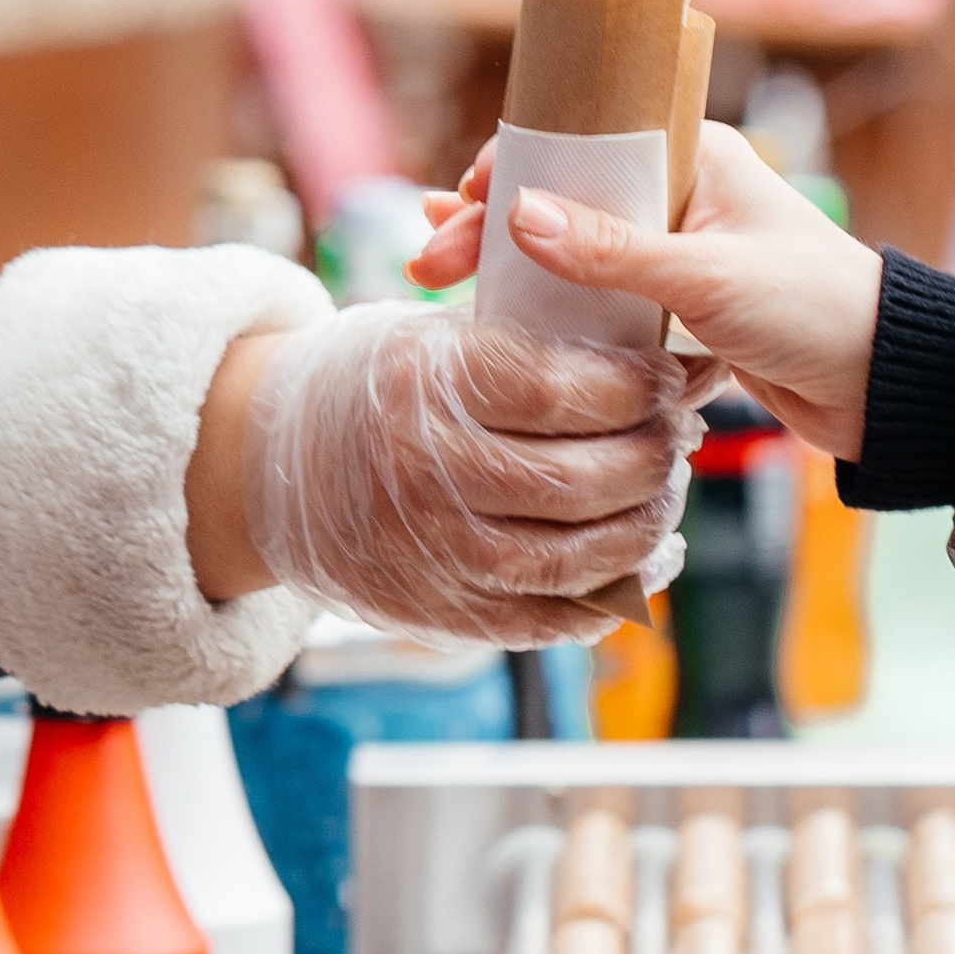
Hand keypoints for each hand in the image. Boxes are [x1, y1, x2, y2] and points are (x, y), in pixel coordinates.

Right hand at [195, 306, 705, 645]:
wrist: (273, 467)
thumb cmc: (375, 385)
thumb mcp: (433, 335)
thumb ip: (528, 344)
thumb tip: (650, 361)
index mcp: (428, 386)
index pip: (564, 391)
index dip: (637, 385)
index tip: (668, 373)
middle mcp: (429, 474)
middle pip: (584, 478)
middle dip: (654, 455)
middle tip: (680, 433)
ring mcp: (435, 553)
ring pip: (579, 556)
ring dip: (647, 526)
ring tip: (667, 491)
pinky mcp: (444, 613)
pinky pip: (551, 618)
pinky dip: (613, 595)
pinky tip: (647, 560)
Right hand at [410, 123, 882, 459]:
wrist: (884, 384)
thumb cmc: (814, 309)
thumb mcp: (707, 276)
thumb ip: (612, 251)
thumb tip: (518, 216)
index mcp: (698, 154)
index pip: (583, 141)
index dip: (513, 169)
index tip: (458, 205)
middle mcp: (684, 193)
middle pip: (567, 197)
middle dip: (494, 227)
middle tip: (427, 265)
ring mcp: (680, 251)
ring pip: (577, 251)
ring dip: (516, 270)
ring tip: (444, 288)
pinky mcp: (682, 308)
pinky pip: (601, 299)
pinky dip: (554, 309)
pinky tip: (505, 323)